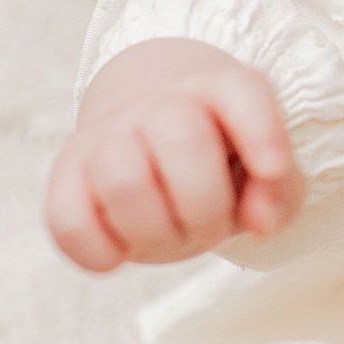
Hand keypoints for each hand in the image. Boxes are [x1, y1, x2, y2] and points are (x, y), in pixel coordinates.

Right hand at [44, 37, 300, 272]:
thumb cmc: (214, 161)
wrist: (142, 134)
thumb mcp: (261, 170)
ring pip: (123, 180)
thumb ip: (279, 194)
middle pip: (182, 139)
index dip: (261, 129)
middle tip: (208, 225)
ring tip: (166, 232)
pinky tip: (122, 249)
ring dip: (155, 232)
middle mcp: (158, 102)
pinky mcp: (65, 178)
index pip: (241, 92)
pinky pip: (70, 223)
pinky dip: (101, 253)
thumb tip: (260, 220)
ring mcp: (106, 135)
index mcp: (218, 89)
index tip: (273, 168)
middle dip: (206, 205)